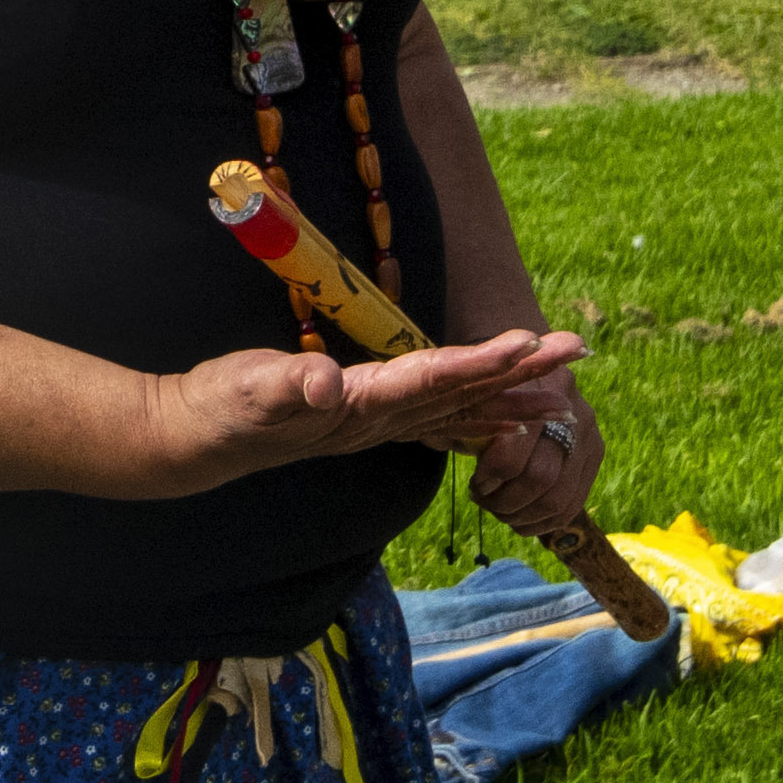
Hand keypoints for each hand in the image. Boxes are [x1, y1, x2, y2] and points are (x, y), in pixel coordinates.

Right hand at [118, 328, 583, 500]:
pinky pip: (440, 415)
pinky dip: (477, 409)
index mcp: (363, 405)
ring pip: (462, 407)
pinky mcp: (370, 419)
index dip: (482, 361)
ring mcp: (380, 423)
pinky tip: (504, 410)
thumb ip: (288, 385)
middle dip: (523, 373)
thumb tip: (323, 382)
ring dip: (513, 393)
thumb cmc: (225, 408)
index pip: (433, 380)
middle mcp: (383, 419)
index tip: (528, 342)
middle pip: (466, 394)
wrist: (204, 440)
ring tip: (563, 384)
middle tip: (579, 350)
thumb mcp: (250, 391)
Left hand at [468, 387, 608, 547]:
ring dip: (521, 516)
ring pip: (558, 499)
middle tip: (483, 501)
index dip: (494, 471)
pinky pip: (571, 506)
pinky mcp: (593, 455)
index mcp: (537, 381)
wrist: (517, 380)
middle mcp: (571, 406)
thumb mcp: (473, 402)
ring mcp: (588, 433)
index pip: (522, 440)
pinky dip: (540, 522)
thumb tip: (477, 470)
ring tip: (498, 509)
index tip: (476, 483)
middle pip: (542, 476)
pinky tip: (517, 518)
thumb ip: (474, 425)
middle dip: (505, 500)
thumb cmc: (484, 396)